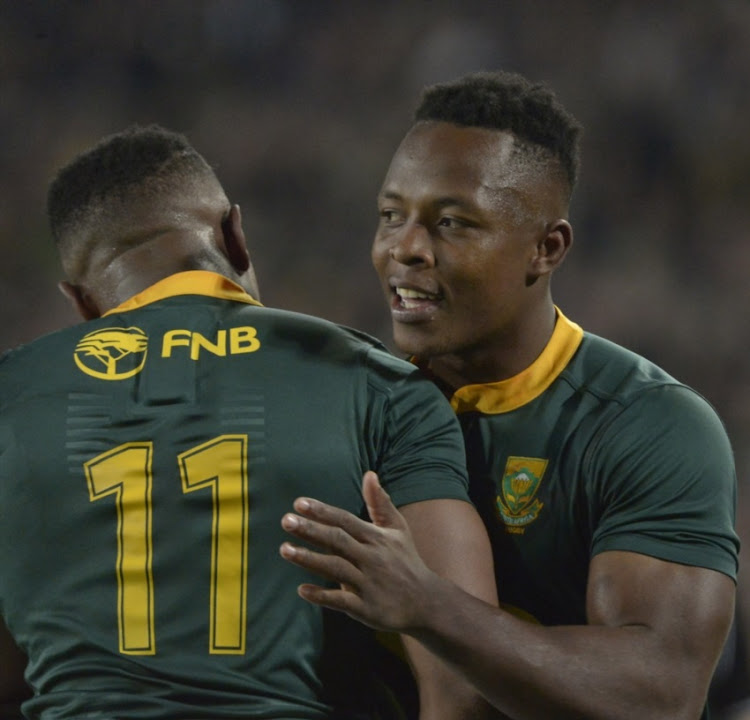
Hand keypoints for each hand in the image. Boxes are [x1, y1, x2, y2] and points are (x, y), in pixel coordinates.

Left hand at [280, 471, 436, 631]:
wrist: (427, 602)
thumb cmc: (406, 560)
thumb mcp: (398, 528)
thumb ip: (380, 502)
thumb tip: (369, 474)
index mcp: (377, 538)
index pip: (345, 520)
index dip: (323, 511)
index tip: (299, 503)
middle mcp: (372, 558)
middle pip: (337, 541)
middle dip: (311, 530)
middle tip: (285, 521)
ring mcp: (369, 584)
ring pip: (335, 569)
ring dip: (309, 559)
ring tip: (285, 549)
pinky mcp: (367, 608)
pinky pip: (341, 601)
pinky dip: (322, 596)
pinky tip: (302, 590)